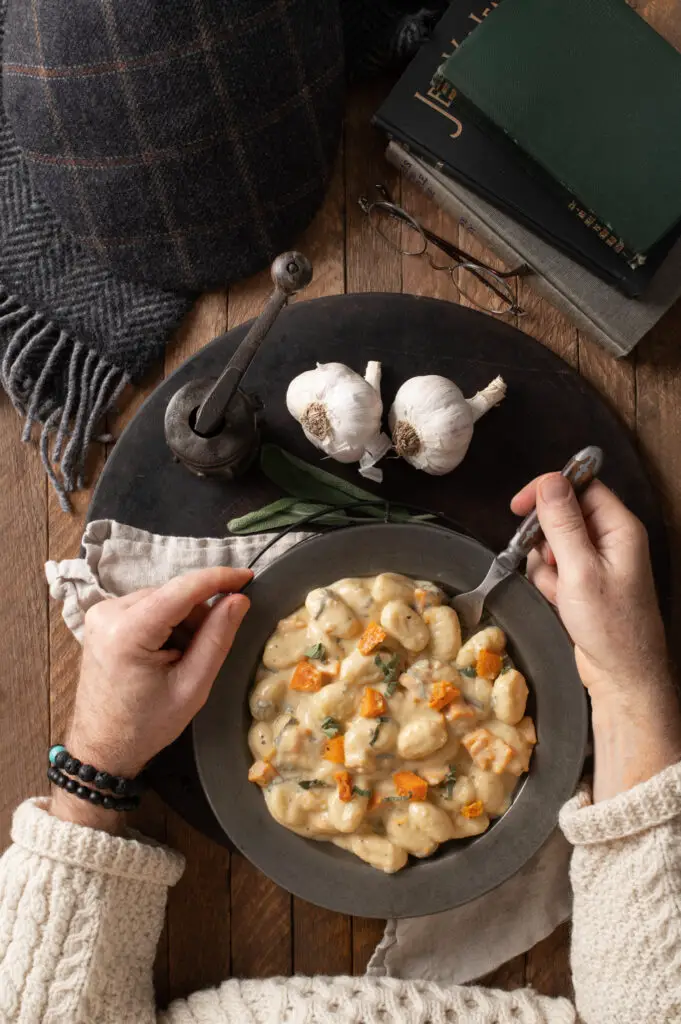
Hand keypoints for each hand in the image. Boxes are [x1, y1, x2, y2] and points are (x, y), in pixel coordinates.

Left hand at [51, 568, 250, 830]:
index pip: (182, 589)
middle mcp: (109, 612)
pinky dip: (165, 623)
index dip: (218, 578)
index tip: (249, 576)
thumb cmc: (147, 725)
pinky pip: (147, 607)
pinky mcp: (101, 618)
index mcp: (128, 631)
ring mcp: (101, 613)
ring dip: (182, 619)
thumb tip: (239, 599)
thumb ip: (217, 638)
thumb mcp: (192, 686)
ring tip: (183, 658)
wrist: (102, 748)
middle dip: (199, 613)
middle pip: (172, 594)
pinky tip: (167, 653)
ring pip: (162, 598)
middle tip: (207, 650)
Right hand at [512, 475, 680, 799]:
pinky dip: (549, 582)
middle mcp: (611, 541)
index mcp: (619, 528)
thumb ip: (563, 524)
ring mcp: (598, 563)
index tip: (519, 506)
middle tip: (548, 562)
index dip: (549, 491)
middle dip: (546, 538)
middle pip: (564, 515)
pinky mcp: (585, 583)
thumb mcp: (580, 570)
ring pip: (554, 544)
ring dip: (545, 564)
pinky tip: (559, 601)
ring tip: (558, 590)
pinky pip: (554, 568)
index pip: (582, 487)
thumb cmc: (611, 627)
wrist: (621, 677)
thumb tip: (550, 482)